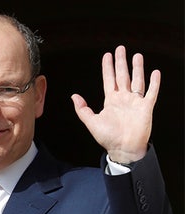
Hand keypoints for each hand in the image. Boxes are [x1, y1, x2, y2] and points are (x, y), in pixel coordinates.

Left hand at [71, 45, 159, 163]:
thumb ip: (82, 109)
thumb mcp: (91, 122)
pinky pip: (151, 92)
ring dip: (137, 68)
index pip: (109, 80)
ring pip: (137, 80)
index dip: (107, 67)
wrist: (123, 149)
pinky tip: (155, 72)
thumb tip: (74, 96)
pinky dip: (154, 82)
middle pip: (122, 76)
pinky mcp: (146, 107)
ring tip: (137, 55)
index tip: (107, 55)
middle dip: (121, 62)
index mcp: (110, 101)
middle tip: (121, 48)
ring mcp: (135, 102)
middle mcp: (123, 99)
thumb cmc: (108, 138)